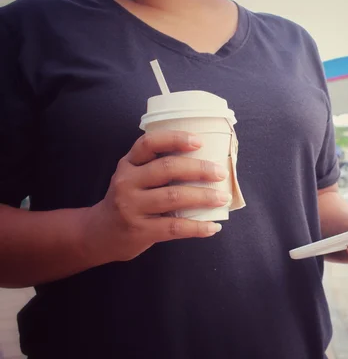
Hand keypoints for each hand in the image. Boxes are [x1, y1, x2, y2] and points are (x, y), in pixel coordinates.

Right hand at [84, 130, 229, 262]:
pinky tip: (213, 227)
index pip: (149, 143)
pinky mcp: (139, 231)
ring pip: (173, 197)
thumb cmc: (128, 200)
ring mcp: (131, 207)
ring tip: (222, 198)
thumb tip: (206, 162)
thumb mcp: (133, 177)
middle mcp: (127, 182)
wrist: (99, 234)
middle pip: (167, 168)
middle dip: (199, 169)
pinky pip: (174, 227)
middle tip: (220, 173)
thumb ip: (157, 168)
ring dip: (203, 197)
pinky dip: (197, 227)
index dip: (175, 139)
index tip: (199, 141)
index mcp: (128, 164)